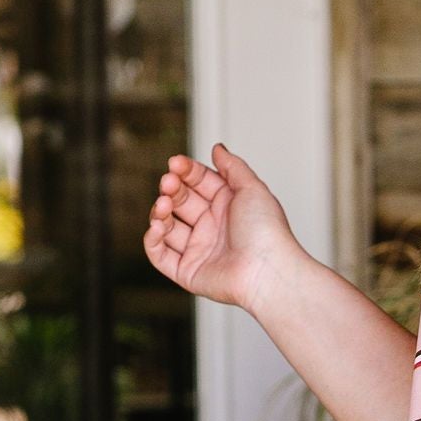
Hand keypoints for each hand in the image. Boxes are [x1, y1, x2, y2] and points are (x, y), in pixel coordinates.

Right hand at [145, 144, 301, 313]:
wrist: (267, 270)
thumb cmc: (267, 232)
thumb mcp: (252, 188)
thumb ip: (232, 167)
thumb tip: (217, 148)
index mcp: (227, 206)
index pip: (198, 182)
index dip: (185, 172)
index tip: (176, 163)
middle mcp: (212, 227)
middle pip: (180, 202)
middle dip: (171, 189)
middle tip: (168, 183)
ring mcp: (199, 249)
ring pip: (167, 226)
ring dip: (159, 212)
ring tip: (163, 204)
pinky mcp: (188, 272)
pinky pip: (160, 256)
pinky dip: (152, 240)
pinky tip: (158, 226)